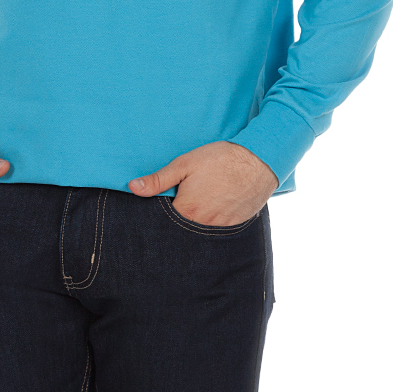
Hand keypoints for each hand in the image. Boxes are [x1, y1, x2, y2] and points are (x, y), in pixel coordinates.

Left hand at [128, 141, 277, 225]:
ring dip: (195, 223)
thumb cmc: (219, 159)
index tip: (162, 203)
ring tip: (199, 203)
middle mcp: (203, 225)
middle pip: (181, 230)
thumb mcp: (184, 164)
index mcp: (187, 211)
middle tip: (182, 201)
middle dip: (176, 222)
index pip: (163, 223)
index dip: (160, 214)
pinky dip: (212, 223)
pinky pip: (217, 232)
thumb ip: (158, 179)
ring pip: (199, 232)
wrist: (258, 161)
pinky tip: (214, 207)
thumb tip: (133, 188)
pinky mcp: (235, 227)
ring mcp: (220, 228)